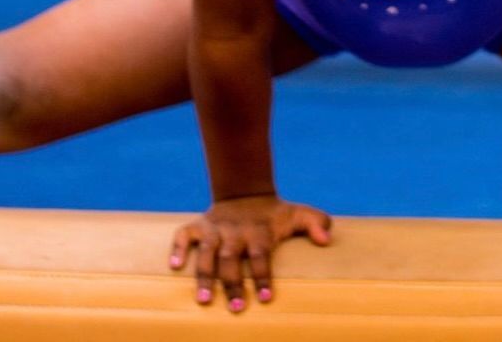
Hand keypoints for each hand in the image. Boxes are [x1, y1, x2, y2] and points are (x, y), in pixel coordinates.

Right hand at [168, 194, 331, 311]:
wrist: (246, 193)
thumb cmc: (274, 215)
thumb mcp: (298, 214)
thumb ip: (316, 222)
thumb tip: (326, 240)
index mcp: (259, 231)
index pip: (260, 254)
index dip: (262, 275)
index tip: (265, 298)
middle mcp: (235, 231)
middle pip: (231, 258)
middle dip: (232, 284)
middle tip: (235, 309)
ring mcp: (215, 228)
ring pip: (206, 252)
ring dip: (203, 275)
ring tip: (202, 300)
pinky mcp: (199, 225)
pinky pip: (183, 234)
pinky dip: (177, 248)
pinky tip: (174, 266)